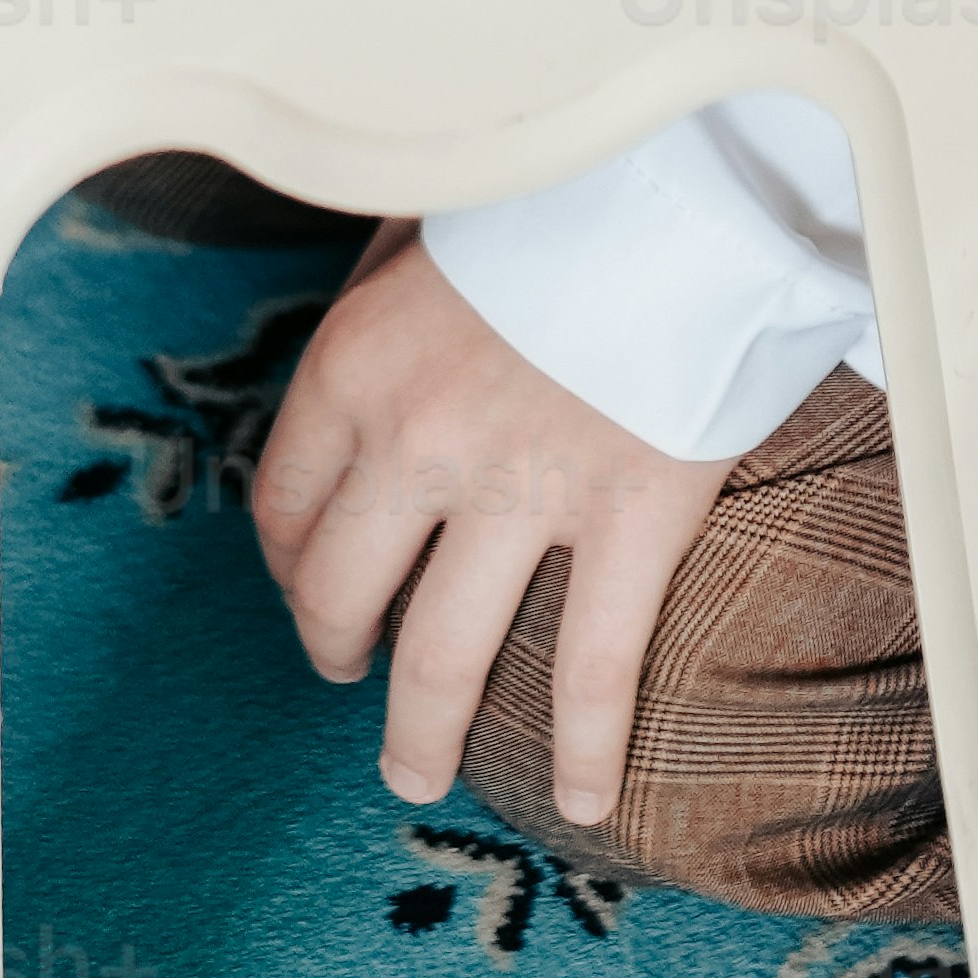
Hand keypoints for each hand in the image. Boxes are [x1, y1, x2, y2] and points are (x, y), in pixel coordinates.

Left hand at [251, 227, 723, 831]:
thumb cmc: (560, 187)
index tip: (310, 580)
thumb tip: (365, 326)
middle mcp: (418, 438)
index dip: (291, 561)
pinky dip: (585, 749)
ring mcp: (524, 490)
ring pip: (441, 656)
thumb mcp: (431, 215)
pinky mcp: (630, 519)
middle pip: (341, 593)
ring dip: (420, 730)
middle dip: (335, 653)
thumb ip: (385, 288)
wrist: (692, 178)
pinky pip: (593, 668)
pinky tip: (582, 799)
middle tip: (350, 675)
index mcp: (359, 362)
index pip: (285, 503)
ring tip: (415, 770)